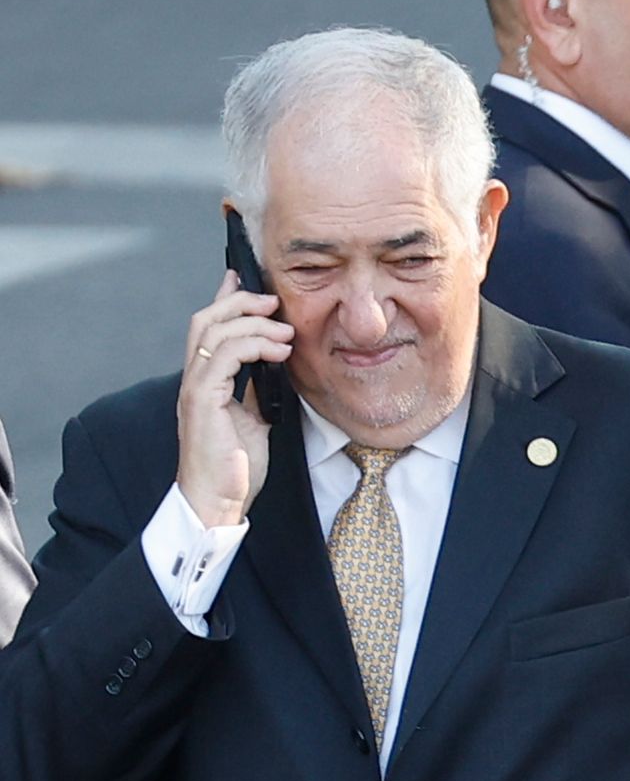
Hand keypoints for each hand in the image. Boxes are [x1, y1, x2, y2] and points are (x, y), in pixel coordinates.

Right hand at [176, 278, 291, 526]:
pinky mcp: (201, 401)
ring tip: (285, 330)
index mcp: (206, 381)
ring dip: (252, 323)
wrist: (217, 501)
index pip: (211, 329)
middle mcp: (194, 379)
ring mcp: (195, 389)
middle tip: (273, 299)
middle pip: (206, 320)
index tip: (246, 279)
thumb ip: (257, 390)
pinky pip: (222, 358)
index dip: (226, 299)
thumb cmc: (234, 467)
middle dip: (239, 302)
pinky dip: (252, 346)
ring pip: (212, 332)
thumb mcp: (255, 419)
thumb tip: (275, 366)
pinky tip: (279, 351)